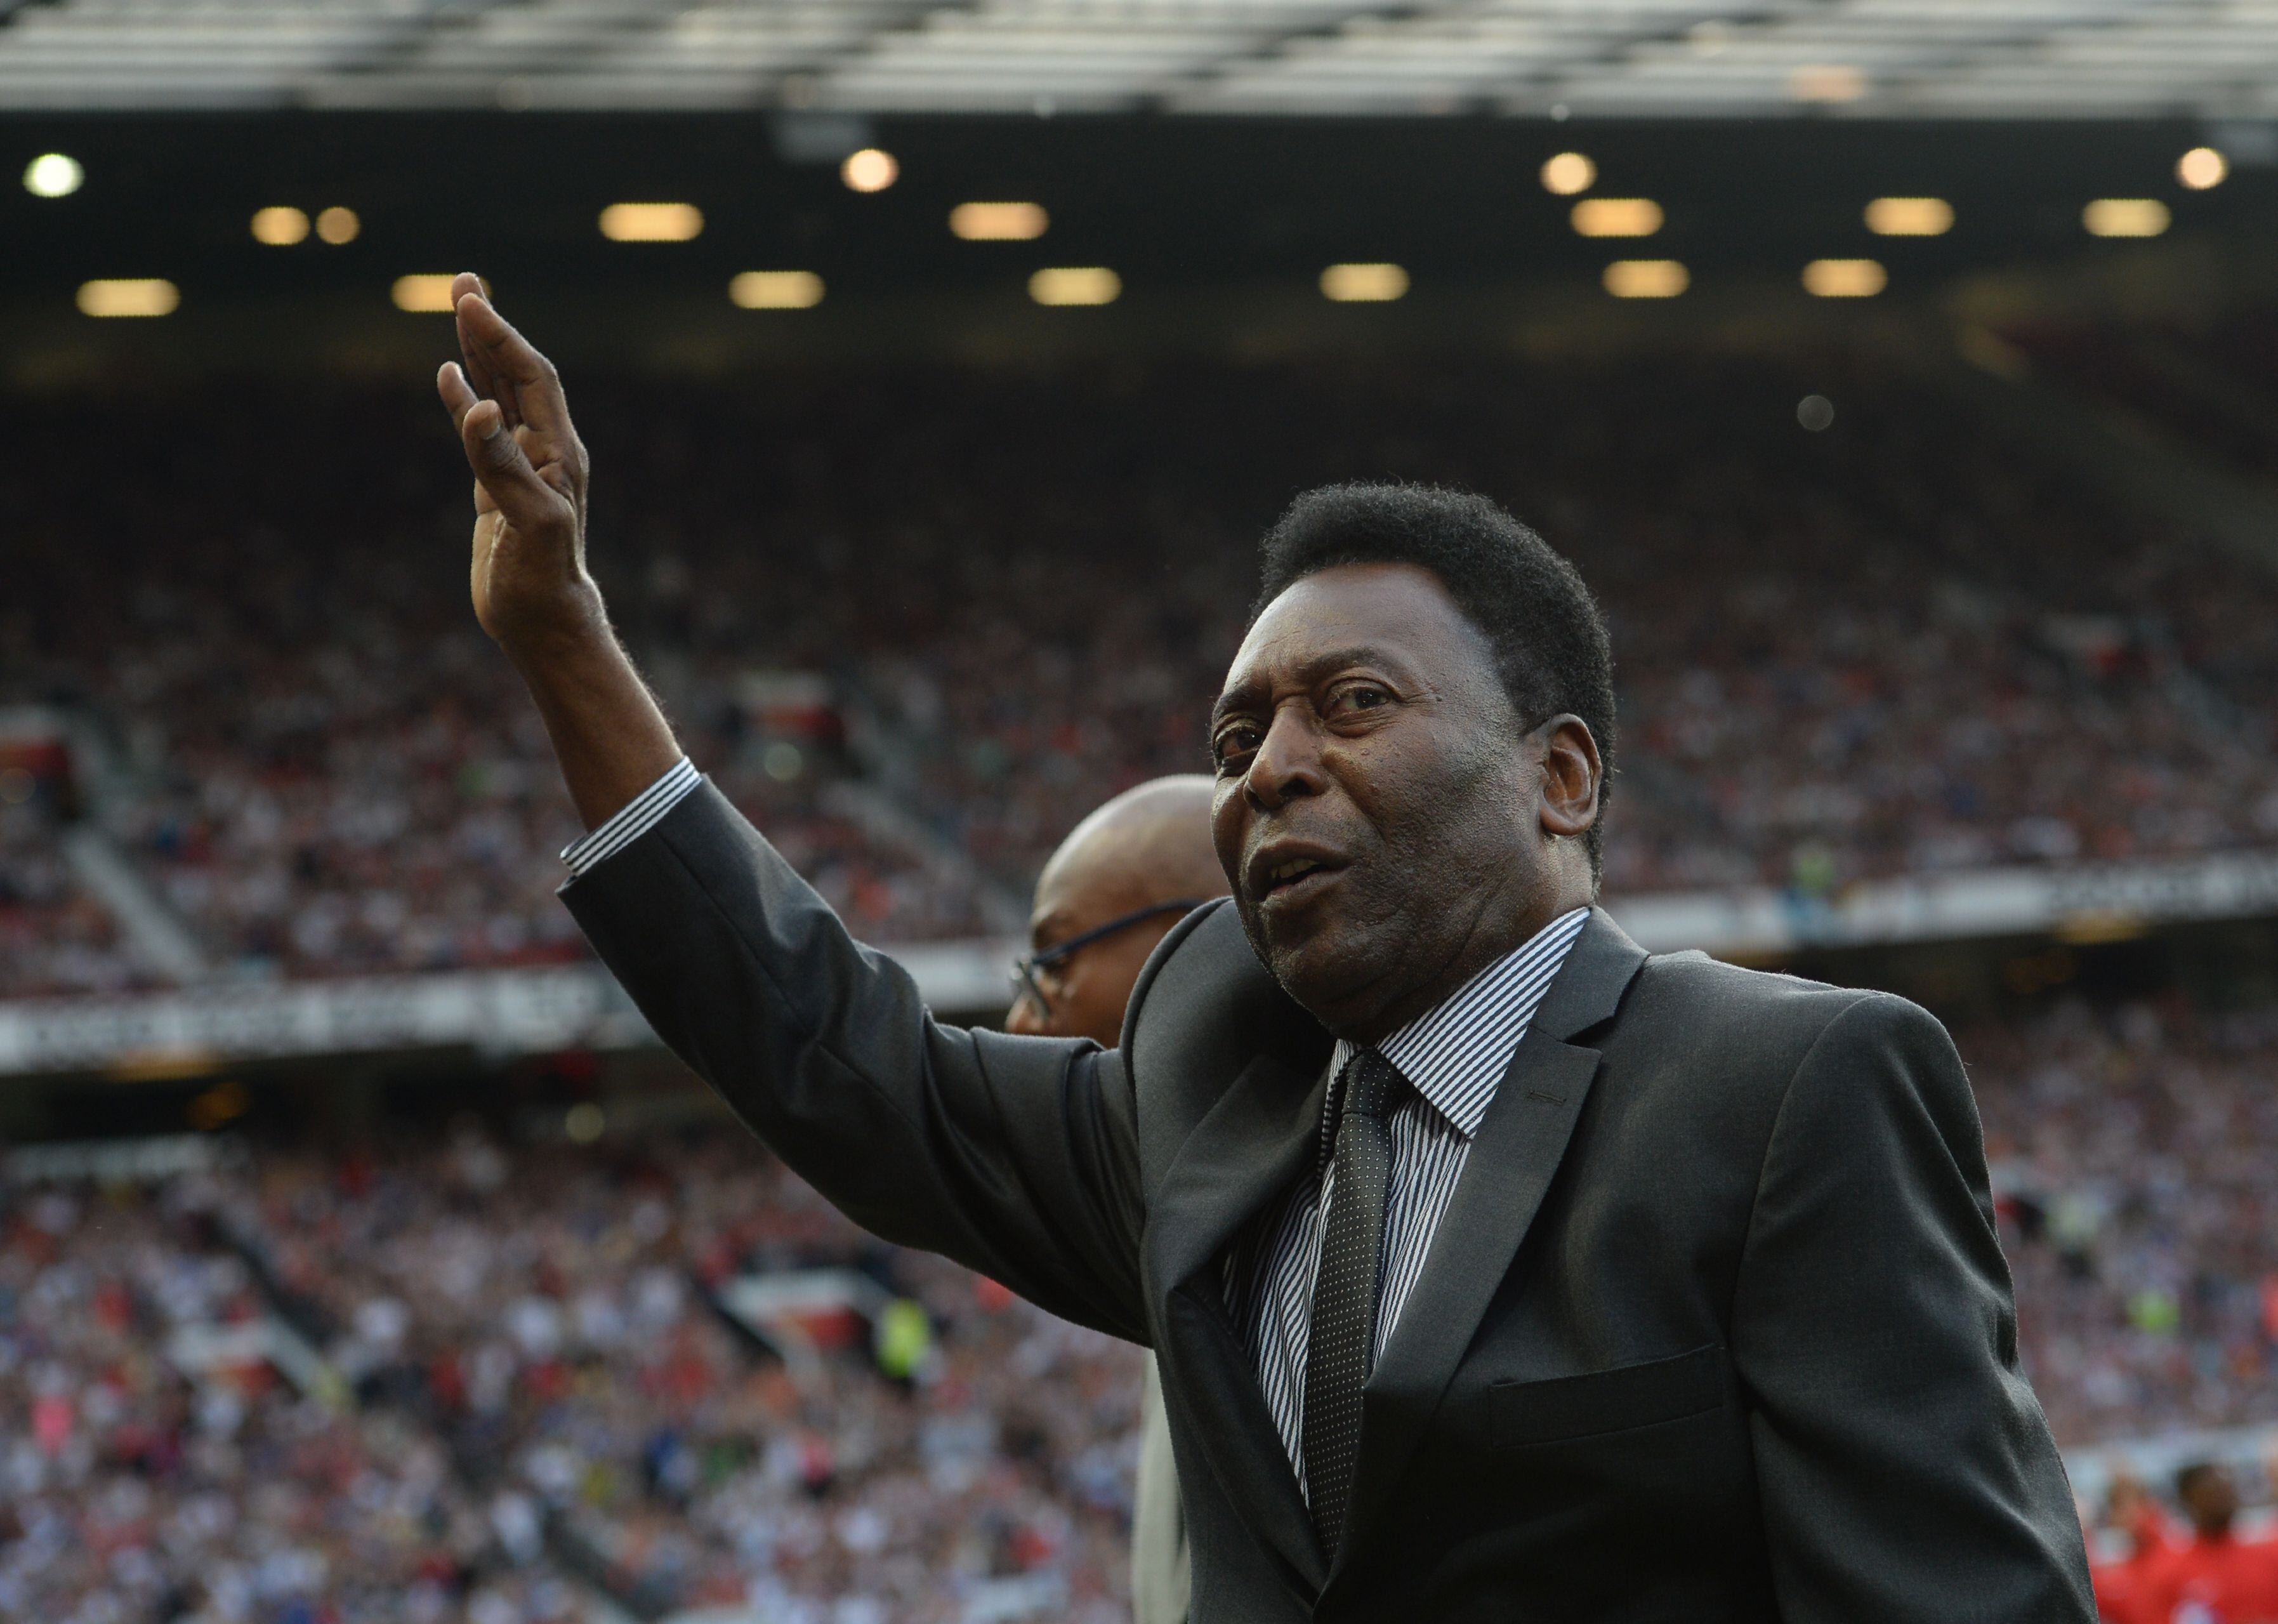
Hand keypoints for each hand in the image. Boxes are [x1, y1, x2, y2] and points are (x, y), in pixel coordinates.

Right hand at [436, 275, 596, 648]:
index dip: (502, 338)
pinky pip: (481, 430)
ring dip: (479, 353)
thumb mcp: (528, 522)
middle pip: (517, 374)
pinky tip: (450, 376)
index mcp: (559, 453)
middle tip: (464, 282)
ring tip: (460, 308)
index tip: (471, 302)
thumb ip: (503, 466)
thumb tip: (481, 407)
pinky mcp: (500, 486)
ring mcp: (522, 466)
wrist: (543, 622)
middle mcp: (545, 451)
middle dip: (491, 329)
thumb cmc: (543, 580)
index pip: (531, 378)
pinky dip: (465, 399)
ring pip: (498, 394)